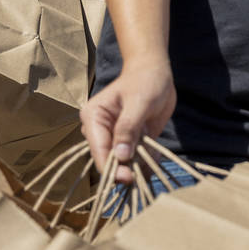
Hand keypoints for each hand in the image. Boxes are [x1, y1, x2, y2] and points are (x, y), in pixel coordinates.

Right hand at [79, 57, 175, 183]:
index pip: (98, 150)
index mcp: (93, 117)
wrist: (155, 72)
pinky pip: (135, 159)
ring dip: (137, 166)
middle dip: (125, 169)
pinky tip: (155, 154)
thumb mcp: (139, 102)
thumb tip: (120, 156)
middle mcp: (100, 130)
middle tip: (140, 176)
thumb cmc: (145, 81)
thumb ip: (128, 128)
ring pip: (122, 163)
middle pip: (108, 160)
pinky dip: (145, 161)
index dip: (111, 167)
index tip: (128, 178)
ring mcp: (114, 138)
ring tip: (151, 160)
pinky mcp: (128, 142)